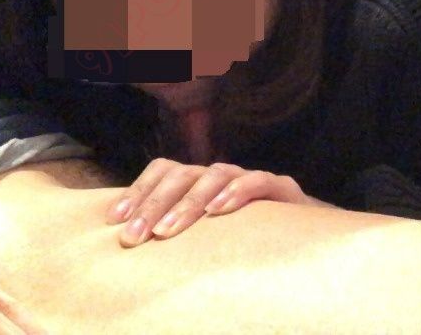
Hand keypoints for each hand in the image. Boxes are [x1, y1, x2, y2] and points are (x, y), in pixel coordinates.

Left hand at [106, 158, 313, 246]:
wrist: (306, 238)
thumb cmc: (247, 240)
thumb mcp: (205, 238)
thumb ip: (176, 234)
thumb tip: (128, 249)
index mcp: (200, 182)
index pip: (164, 171)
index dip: (138, 190)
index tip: (115, 220)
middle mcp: (221, 176)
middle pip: (183, 173)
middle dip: (154, 203)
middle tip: (134, 236)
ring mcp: (250, 178)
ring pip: (216, 174)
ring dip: (189, 202)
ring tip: (168, 231)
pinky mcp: (281, 188)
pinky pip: (259, 181)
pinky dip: (237, 192)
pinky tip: (218, 211)